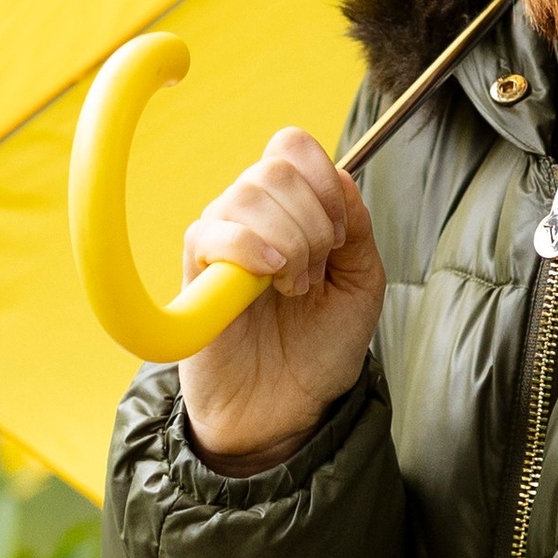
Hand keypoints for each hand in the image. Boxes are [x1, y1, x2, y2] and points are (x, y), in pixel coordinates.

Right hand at [176, 128, 384, 469]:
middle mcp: (251, 216)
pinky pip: (210, 232)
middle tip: (315, 274)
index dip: (323, 178)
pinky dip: (248, 247)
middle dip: (312, 222)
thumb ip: (356, 228)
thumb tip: (341, 176)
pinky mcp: (195, 272)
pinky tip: (270, 278)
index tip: (340, 236)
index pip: (292, 147)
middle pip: (275, 168)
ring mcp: (221, 241)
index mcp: (291, 209)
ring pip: (247, 195)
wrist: (287, 410)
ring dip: (288, 242)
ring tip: (294, 289)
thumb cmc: (320, 348)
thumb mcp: (361, 284)